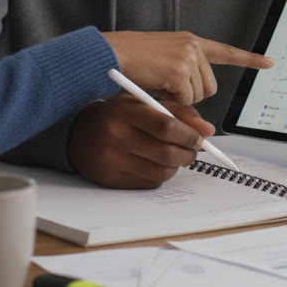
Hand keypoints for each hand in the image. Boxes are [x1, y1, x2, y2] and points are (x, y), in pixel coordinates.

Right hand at [67, 93, 215, 187]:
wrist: (78, 134)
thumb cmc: (117, 115)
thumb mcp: (143, 102)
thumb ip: (177, 112)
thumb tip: (207, 131)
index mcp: (125, 112)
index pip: (166, 126)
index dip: (189, 134)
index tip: (198, 137)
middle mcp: (116, 137)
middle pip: (167, 153)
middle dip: (188, 153)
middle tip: (193, 149)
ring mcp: (112, 161)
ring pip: (161, 172)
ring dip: (176, 165)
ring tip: (174, 155)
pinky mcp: (111, 180)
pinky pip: (149, 183)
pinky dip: (160, 175)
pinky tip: (155, 164)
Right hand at [101, 31, 273, 104]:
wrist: (109, 54)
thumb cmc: (128, 62)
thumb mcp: (161, 69)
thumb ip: (183, 81)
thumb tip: (202, 117)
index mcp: (189, 42)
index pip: (225, 51)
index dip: (249, 59)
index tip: (270, 62)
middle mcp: (192, 46)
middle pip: (210, 88)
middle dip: (191, 96)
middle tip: (167, 90)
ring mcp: (188, 57)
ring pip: (198, 97)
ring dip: (178, 100)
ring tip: (157, 85)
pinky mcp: (180, 70)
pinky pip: (185, 100)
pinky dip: (170, 101)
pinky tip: (156, 86)